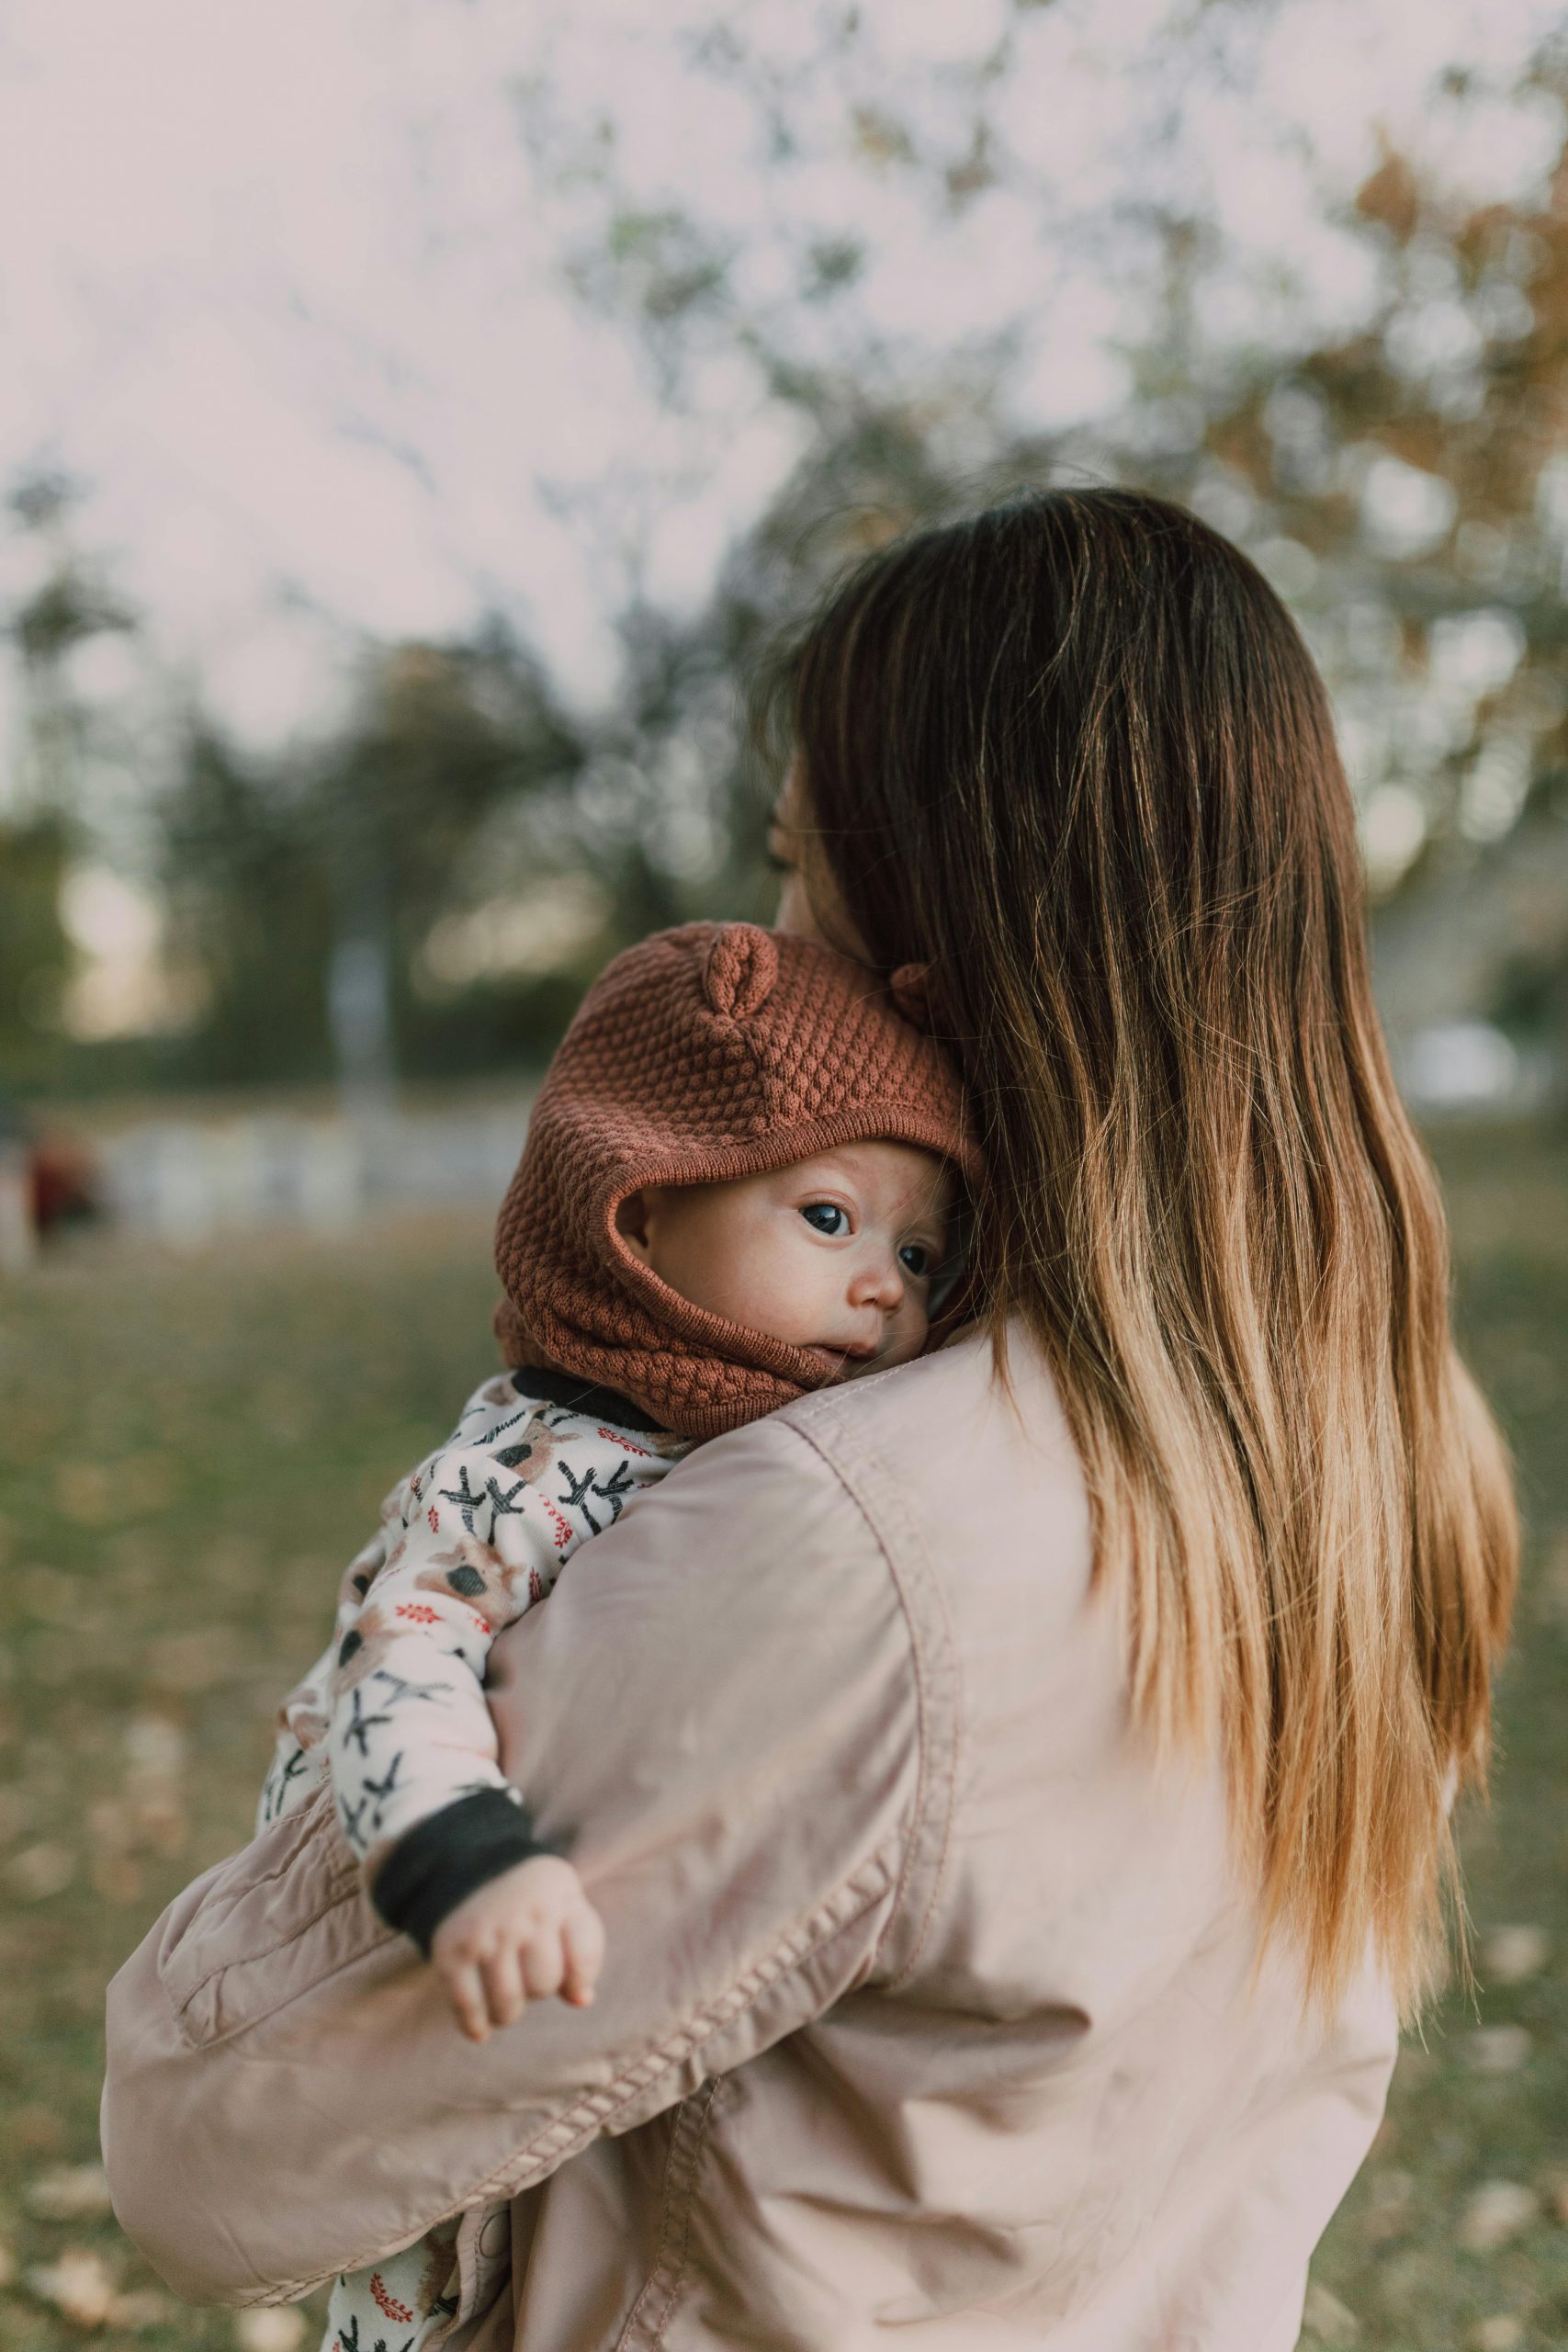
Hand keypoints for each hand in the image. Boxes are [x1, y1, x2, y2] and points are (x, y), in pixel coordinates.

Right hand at [430, 1854, 604, 2042]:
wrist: (473, 1871)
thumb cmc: (535, 1905)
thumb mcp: (566, 1911)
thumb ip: (582, 1954)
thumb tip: (582, 2000)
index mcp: (558, 1896)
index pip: (582, 1961)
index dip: (579, 1979)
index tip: (569, 1978)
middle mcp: (521, 1913)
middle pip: (543, 1985)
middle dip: (538, 1991)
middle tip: (526, 1976)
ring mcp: (484, 1932)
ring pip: (507, 2004)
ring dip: (507, 2014)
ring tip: (505, 2002)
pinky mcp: (451, 1951)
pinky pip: (467, 2007)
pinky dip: (475, 2026)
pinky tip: (480, 2029)